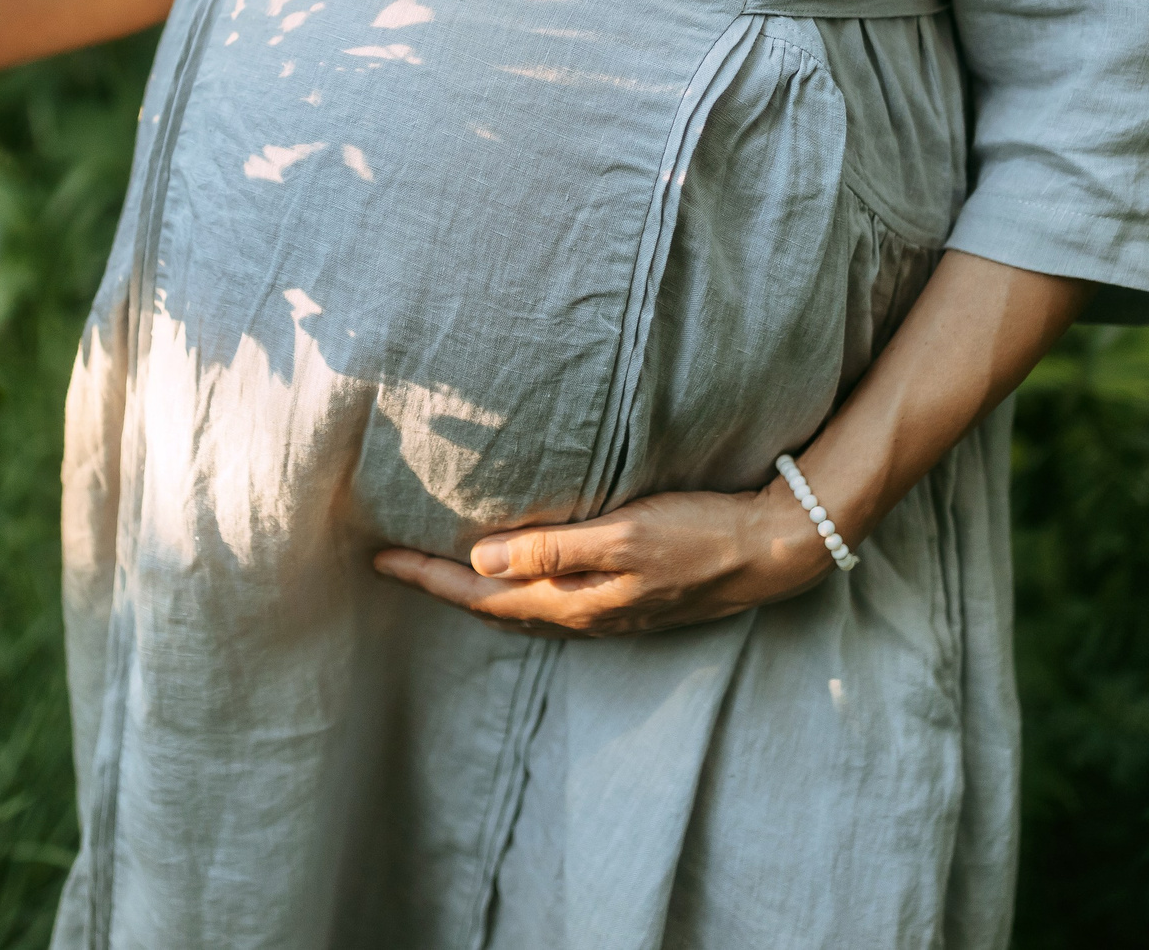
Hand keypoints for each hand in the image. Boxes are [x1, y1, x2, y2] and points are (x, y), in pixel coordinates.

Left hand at [371, 485, 831, 638]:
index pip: (480, 594)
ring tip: (436, 568)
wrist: (770, 551)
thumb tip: (481, 558)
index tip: (379, 559)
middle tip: (392, 563)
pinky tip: (512, 571)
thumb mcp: (625, 535)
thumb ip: (554, 549)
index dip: (427, 577)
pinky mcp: (623, 600)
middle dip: (439, 587)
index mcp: (573, 602)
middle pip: (491, 608)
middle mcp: (582, 615)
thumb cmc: (699, 534)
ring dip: (474, 591)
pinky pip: (548, 601)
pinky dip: (514, 588)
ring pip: (519, 608)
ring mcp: (605, 612)